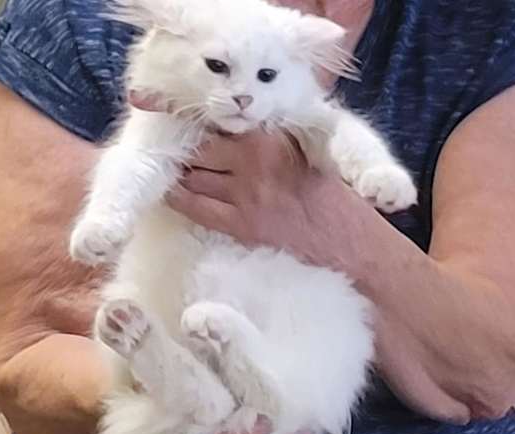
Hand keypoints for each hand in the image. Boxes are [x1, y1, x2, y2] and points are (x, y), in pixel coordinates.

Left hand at [168, 130, 370, 271]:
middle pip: (200, 151)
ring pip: (193, 178)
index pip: (219, 123)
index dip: (191, 121)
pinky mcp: (242, 224)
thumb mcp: (306, 149)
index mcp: (272, 138)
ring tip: (177, 172)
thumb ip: (270, 136)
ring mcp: (246, 195)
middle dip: (186, 152)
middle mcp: (254, 161)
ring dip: (181, 175)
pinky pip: (196, 208)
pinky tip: (172, 194)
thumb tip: (231, 129)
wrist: (346, 238)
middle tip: (178, 153)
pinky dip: (180, 200)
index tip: (168, 114)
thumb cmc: (328, 193)